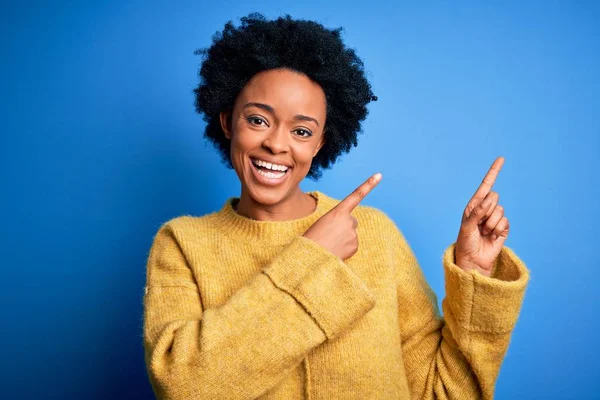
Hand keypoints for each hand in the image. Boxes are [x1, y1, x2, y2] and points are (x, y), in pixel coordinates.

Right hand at [303, 172, 381, 260]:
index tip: (379, 175)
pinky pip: (352, 244)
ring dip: (343, 238)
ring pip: (351, 233)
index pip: (356, 195)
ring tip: (330, 243)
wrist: (312, 256)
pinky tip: (335, 250)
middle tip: (330, 234)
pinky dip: (345, 247)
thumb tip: (350, 231)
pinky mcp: (355, 245)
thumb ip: (338, 220)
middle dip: (344, 226)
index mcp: (338, 211)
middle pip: (351, 221)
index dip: (369, 184)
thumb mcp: (323, 222)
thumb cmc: (313, 237)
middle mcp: (349, 220)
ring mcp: (353, 233)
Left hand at [455, 157, 509, 276]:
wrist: (473, 260)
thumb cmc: (465, 242)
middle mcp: (485, 209)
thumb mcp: (467, 226)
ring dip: (491, 224)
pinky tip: (491, 237)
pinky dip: (497, 230)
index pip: (485, 186)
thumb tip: (490, 197)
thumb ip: (477, 211)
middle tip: (478, 224)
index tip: (501, 158)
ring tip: (483, 233)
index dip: (494, 172)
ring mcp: (494, 218)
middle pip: (494, 197)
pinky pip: (505, 222)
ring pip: (500, 211)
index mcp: (474, 205)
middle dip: (486, 211)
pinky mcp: (503, 228)